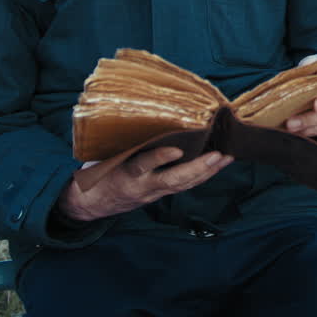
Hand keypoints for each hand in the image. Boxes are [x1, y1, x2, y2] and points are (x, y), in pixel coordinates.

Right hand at [58, 147, 232, 221]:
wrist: (89, 203)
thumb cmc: (96, 171)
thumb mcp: (101, 156)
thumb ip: (120, 142)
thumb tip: (134, 112)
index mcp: (123, 174)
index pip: (141, 165)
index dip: (158, 159)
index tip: (176, 150)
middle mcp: (141, 186)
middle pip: (172, 181)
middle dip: (197, 169)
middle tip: (218, 156)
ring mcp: (152, 192)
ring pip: (182, 185)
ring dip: (207, 172)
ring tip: (226, 157)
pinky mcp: (158, 194)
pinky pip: (183, 186)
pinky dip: (201, 175)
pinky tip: (217, 164)